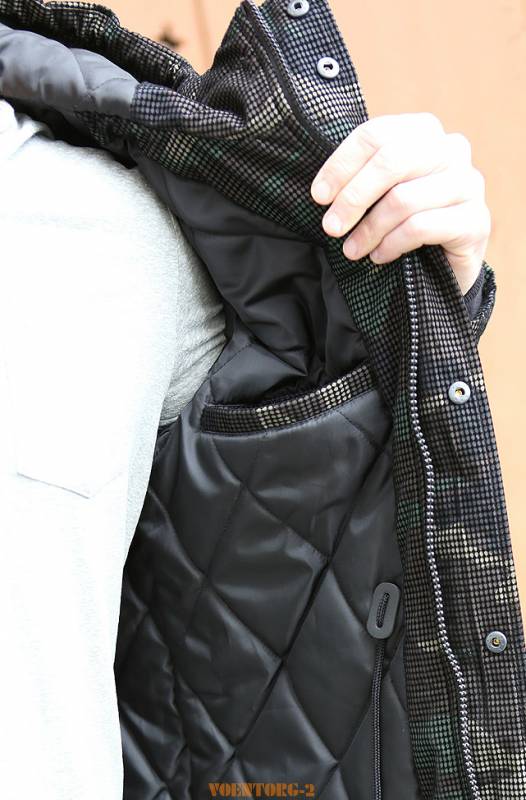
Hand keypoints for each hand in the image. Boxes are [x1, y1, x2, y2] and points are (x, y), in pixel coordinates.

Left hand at [310, 113, 490, 294]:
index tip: (318, 196)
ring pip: (404, 199)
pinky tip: (379, 256)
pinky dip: (392, 244)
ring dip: (369, 229)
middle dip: (353, 197)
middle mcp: (451, 150)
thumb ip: (360, 178)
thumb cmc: (405, 221)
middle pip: (391, 161)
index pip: (376, 134)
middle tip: (331, 227)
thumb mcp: (381, 192)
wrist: (448, 265)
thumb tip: (320, 191)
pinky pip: (421, 227)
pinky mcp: (476, 221)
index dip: (341, 165)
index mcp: (424, 131)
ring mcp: (468, 184)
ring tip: (352, 250)